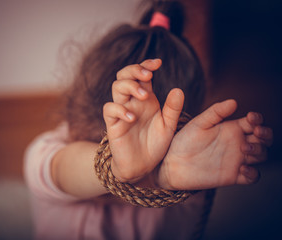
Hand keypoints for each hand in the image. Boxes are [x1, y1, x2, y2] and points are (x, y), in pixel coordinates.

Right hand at [103, 59, 183, 182]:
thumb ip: (173, 109)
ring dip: (129, 86)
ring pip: (116, 88)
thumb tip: (178, 89)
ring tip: (143, 95)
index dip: (146, 65)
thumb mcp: (168, 126)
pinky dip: (120, 110)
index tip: (158, 63)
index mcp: (146, 99)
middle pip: (125, 76)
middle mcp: (132, 102)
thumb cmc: (155, 145)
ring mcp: (122, 112)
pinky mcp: (112, 124)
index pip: (142, 75)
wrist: (143, 167)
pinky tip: (132, 118)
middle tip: (147, 75)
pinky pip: (109, 109)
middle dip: (134, 70)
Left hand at [158, 100, 272, 189]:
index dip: (257, 119)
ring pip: (260, 155)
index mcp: (230, 128)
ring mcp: (236, 160)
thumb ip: (215, 112)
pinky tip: (243, 168)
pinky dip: (253, 173)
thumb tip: (234, 101)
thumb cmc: (183, 141)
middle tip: (257, 133)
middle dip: (265, 134)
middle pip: (263, 139)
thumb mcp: (198, 124)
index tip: (251, 118)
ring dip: (259, 151)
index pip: (253, 122)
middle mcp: (237, 143)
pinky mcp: (232, 176)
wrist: (171, 164)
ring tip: (244, 148)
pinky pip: (252, 177)